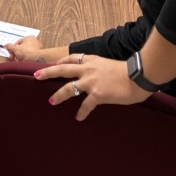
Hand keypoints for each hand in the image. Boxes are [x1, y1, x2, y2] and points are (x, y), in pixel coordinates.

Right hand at [6, 35, 44, 60]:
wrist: (36, 61)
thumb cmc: (26, 52)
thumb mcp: (15, 49)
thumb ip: (9, 46)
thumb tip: (6, 45)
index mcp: (30, 37)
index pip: (18, 42)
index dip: (13, 48)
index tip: (10, 53)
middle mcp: (35, 42)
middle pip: (22, 48)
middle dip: (16, 54)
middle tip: (13, 58)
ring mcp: (38, 49)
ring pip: (26, 53)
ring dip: (20, 57)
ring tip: (18, 61)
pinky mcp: (39, 56)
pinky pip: (30, 57)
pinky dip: (26, 60)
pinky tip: (23, 63)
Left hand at [34, 53, 150, 120]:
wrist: (139, 76)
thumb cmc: (130, 71)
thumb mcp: (111, 64)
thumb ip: (101, 68)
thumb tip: (101, 74)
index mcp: (92, 60)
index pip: (72, 58)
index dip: (61, 61)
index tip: (54, 63)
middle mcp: (88, 69)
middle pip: (62, 69)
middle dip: (47, 72)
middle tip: (36, 75)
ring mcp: (91, 82)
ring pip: (68, 88)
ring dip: (58, 95)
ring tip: (51, 101)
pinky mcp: (97, 94)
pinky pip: (85, 105)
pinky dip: (81, 112)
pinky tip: (78, 117)